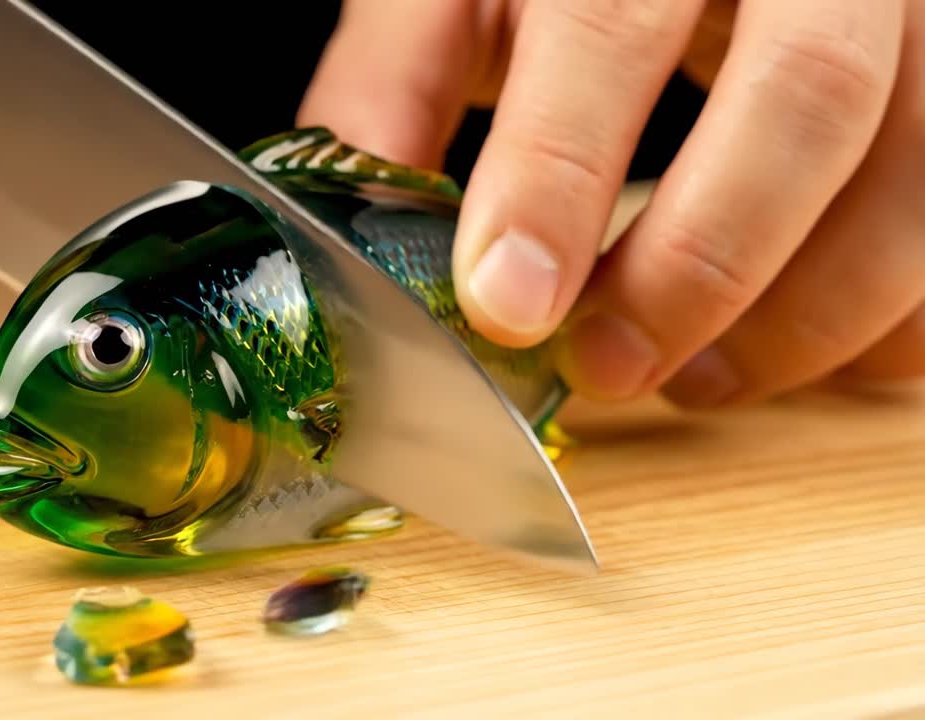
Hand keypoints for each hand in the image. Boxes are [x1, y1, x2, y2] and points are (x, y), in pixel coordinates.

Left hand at [299, 0, 924, 406]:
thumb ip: (397, 85)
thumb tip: (346, 238)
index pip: (608, 26)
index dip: (557, 174)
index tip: (506, 304)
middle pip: (807, 100)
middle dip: (702, 264)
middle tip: (606, 367)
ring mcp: (909, 17)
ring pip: (914, 172)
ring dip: (802, 315)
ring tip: (687, 378)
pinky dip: (886, 321)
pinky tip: (786, 349)